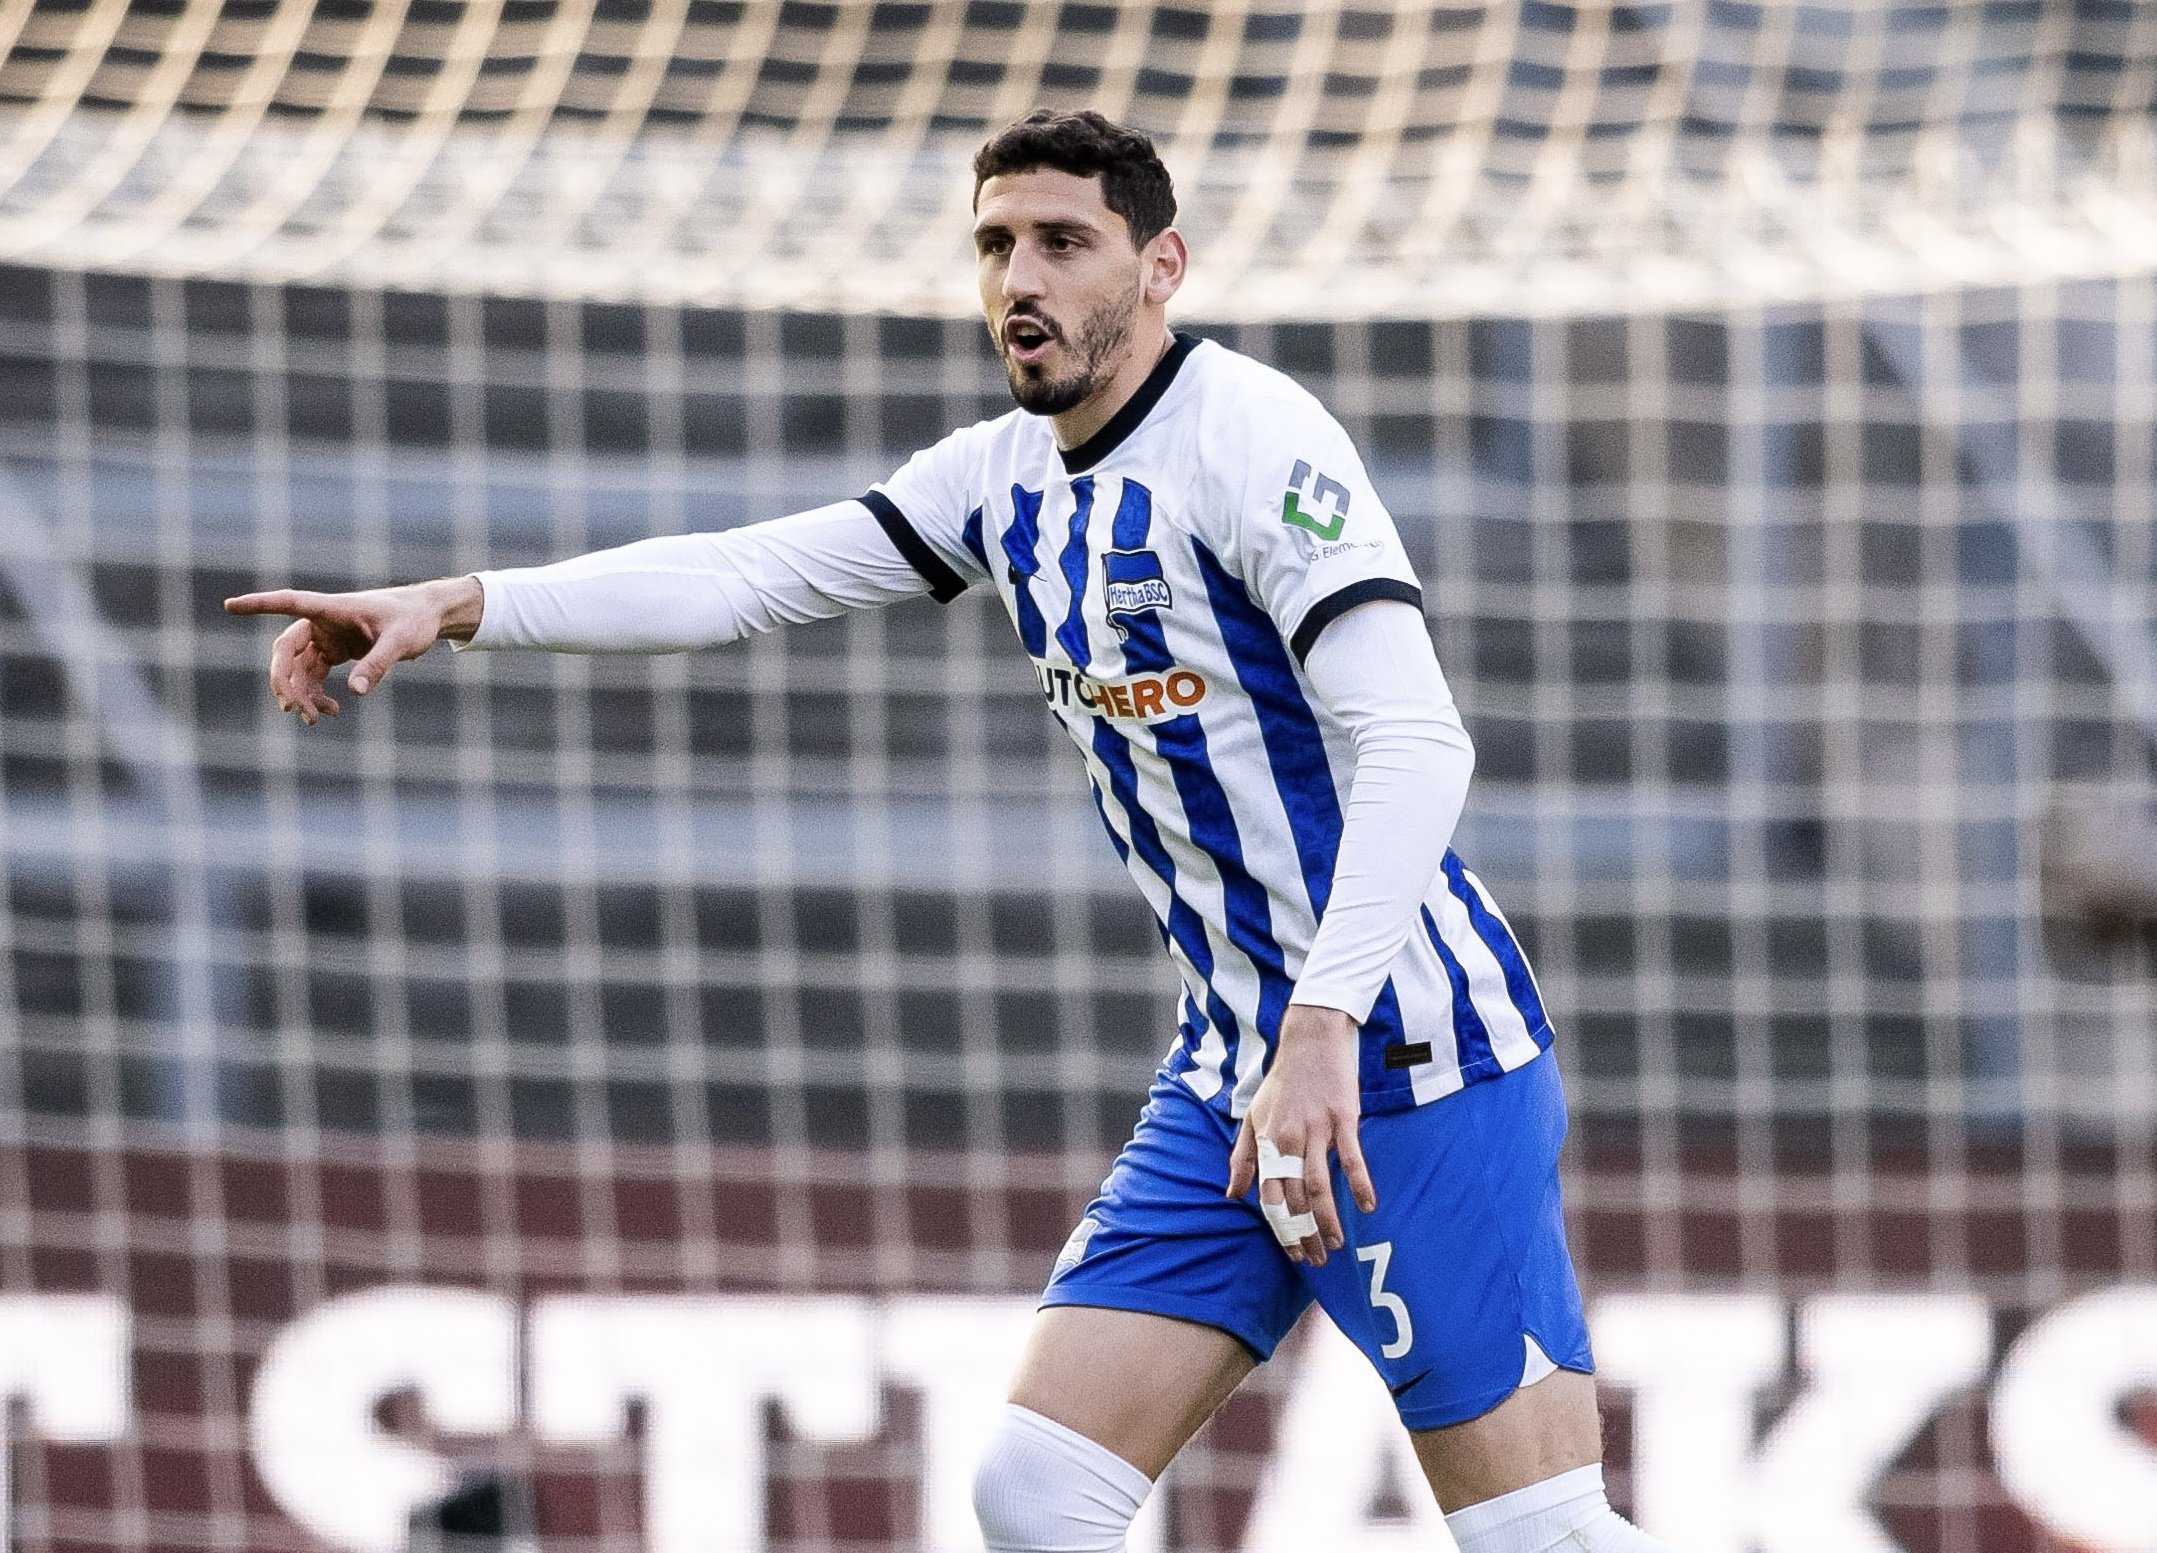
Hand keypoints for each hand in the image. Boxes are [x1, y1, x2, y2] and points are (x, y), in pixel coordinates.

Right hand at [223, 577, 481, 724]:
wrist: (426, 618)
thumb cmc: (413, 621)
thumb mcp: (401, 642)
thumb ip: (377, 664)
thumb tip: (354, 693)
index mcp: (332, 609)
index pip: (289, 603)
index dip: (259, 604)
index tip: (229, 605)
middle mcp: (321, 622)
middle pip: (285, 651)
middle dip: (284, 682)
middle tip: (295, 710)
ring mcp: (325, 638)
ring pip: (296, 668)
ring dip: (300, 694)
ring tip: (316, 719)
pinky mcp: (333, 651)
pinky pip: (312, 675)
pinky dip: (315, 694)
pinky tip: (331, 710)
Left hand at [1225, 1004, 1377, 1266]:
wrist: (1309, 1041)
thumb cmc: (1282, 1082)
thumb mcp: (1254, 1118)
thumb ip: (1243, 1157)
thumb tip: (1232, 1193)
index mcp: (1267, 1142)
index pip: (1270, 1196)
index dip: (1280, 1228)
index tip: (1292, 1252)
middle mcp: (1288, 1139)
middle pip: (1294, 1198)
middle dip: (1305, 1233)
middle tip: (1317, 1259)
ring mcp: (1317, 1129)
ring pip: (1319, 1184)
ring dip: (1327, 1218)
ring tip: (1336, 1244)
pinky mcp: (1343, 1119)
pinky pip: (1352, 1158)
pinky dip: (1360, 1183)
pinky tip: (1367, 1206)